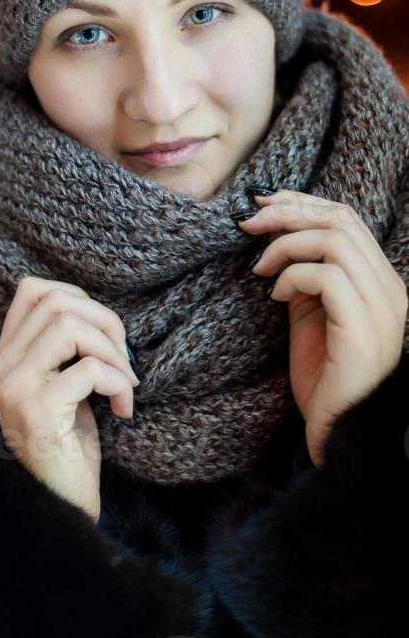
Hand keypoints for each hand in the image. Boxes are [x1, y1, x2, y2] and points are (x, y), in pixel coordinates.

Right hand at [0, 276, 138, 522]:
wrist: (62, 503)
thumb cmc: (69, 442)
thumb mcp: (62, 384)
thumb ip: (63, 348)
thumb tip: (97, 311)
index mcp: (7, 356)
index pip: (32, 290)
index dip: (78, 297)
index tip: (103, 333)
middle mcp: (2, 367)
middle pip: (56, 302)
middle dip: (105, 321)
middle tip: (124, 358)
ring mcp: (15, 389)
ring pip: (69, 327)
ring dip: (113, 352)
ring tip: (126, 383)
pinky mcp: (37, 412)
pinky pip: (89, 371)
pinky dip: (119, 385)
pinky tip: (123, 411)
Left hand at [239, 189, 407, 467]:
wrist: (340, 434)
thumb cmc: (325, 379)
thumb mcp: (311, 316)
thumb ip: (304, 277)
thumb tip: (274, 238)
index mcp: (381, 281)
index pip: (347, 218)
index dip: (301, 203)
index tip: (262, 205)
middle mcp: (389, 289)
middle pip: (341, 219)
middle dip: (287, 212)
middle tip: (248, 224)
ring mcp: (382, 308)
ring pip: (334, 239)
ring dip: (285, 243)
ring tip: (259, 266)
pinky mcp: (363, 329)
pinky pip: (326, 276)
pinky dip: (291, 276)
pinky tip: (274, 296)